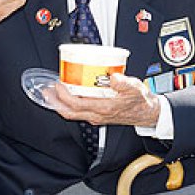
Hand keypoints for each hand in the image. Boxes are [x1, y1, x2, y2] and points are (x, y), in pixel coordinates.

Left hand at [46, 73, 160, 126]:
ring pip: (72, 114)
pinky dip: (69, 105)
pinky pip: (78, 113)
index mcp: (104, 108)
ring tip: (52, 94)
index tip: (59, 84)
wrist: (147, 113)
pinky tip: (68, 96)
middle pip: (69, 112)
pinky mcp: (97, 116)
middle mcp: (97, 115)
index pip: (77, 104)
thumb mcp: (135, 88)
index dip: (64, 95)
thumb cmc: (141, 101)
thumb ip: (124, 82)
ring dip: (60, 105)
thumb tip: (112, 77)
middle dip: (55, 103)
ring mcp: (96, 117)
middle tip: (47, 91)